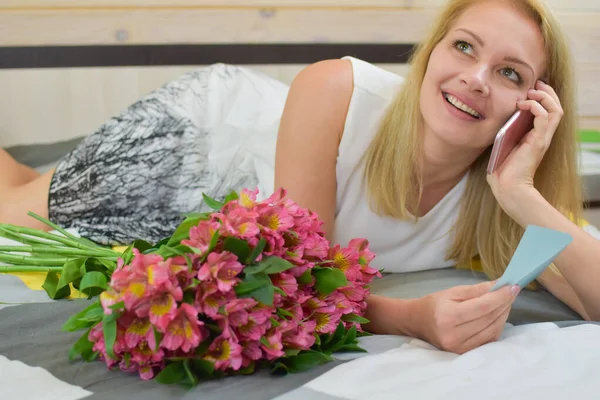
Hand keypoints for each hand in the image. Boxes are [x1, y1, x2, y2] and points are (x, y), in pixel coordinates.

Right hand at [413, 281, 519, 353]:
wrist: (417, 322)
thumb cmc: (435, 304)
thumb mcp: (452, 292)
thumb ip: (477, 290)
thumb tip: (500, 285)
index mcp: (448, 317)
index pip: (483, 307)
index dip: (501, 296)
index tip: (513, 286)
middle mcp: (455, 335)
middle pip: (490, 318)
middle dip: (504, 303)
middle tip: (511, 290)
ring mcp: (461, 348)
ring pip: (493, 330)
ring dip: (504, 314)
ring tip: (505, 301)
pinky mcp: (466, 353)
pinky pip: (490, 339)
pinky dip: (497, 325)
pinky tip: (498, 314)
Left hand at [487, 80, 562, 207]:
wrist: (507, 188)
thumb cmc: (503, 171)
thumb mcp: (504, 146)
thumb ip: (506, 133)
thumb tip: (497, 120)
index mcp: (536, 137)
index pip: (548, 112)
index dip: (543, 98)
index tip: (532, 88)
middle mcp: (543, 136)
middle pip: (556, 108)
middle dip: (548, 92)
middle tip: (536, 84)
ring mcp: (542, 139)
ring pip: (555, 110)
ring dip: (544, 97)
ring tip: (531, 92)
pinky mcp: (538, 142)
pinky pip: (544, 117)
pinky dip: (536, 106)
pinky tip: (523, 104)